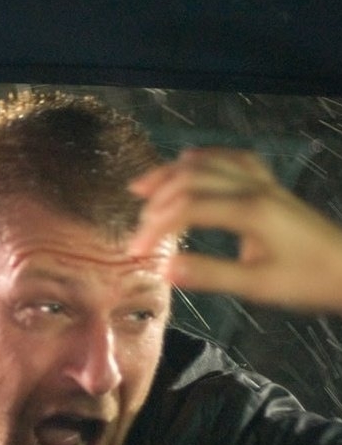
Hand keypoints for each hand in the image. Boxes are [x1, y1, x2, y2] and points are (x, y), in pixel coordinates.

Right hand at [128, 148, 341, 312]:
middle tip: (135, 223)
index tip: (136, 252)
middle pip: (192, 178)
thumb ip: (211, 274)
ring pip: (209, 163)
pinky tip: (190, 159)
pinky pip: (233, 159)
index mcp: (249, 211)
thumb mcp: (259, 286)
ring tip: (143, 187)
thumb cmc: (309, 280)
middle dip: (157, 198)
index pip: (187, 209)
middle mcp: (253, 188)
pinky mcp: (271, 185)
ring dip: (172, 173)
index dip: (155, 228)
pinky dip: (206, 157)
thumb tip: (165, 269)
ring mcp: (264, 183)